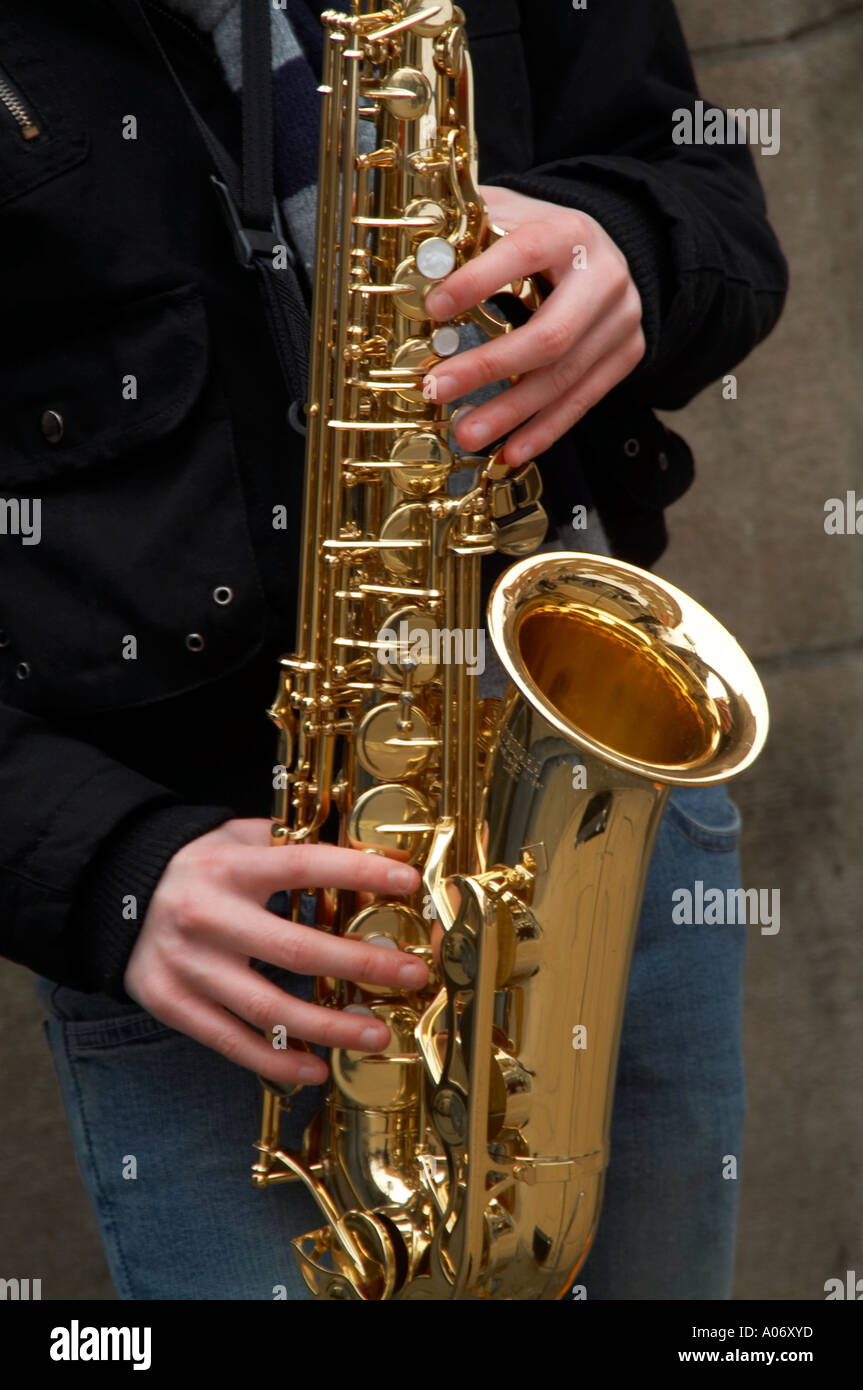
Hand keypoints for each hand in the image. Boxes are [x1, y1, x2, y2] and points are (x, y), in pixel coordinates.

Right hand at [123, 819, 426, 1085]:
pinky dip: (277, 1061)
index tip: (408, 882)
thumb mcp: (237, 837)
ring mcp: (189, 966)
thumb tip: (366, 857)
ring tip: (376, 1034)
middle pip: (295, 949)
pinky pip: (231, 1042)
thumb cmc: (197, 866)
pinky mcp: (172, 1004)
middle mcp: (208, 917)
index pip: (304, 866)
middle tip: (411, 974)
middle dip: (361, 965)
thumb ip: (291, 846)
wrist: (113, 893)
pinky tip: (317, 1068)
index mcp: (231, 868)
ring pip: (268, 1009)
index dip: (358, 871)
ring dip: (329, 1027)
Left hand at [424, 186, 645, 467]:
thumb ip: (470, 230)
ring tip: (465, 433)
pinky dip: (544, 430)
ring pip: (564, 377)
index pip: (525, 253)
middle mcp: (605, 277)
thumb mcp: (509, 216)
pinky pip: (583, 400)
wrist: (605, 251)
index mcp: (570, 233)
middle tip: (436, 389)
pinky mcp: (626, 355)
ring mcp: (621, 321)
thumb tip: (419, 259)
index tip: (433, 308)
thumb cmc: (540, 239)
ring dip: (510, 412)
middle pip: (551, 335)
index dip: (478, 281)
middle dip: (488, 367)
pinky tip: (511, 452)